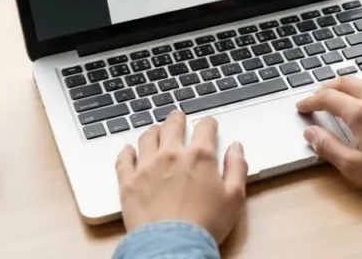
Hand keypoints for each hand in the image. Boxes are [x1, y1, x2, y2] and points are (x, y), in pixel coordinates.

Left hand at [115, 111, 247, 242]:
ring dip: (153, 131)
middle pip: (173, 126)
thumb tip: (236, 147)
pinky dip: (126, 151)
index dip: (208, 123)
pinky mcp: (128, 182)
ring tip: (156, 130)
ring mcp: (147, 167)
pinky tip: (128, 149)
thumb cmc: (205, 224)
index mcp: (200, 156)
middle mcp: (172, 155)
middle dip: (177, 119)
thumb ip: (237, 167)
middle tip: (178, 117)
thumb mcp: (234, 197)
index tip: (208, 125)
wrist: (172, 245)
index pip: (205, 128)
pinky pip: (124, 159)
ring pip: (147, 137)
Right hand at [295, 77, 361, 199]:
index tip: (302, 106)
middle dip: (327, 87)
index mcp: (361, 113)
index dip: (311, 101)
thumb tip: (311, 133)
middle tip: (318, 97)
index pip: (328, 98)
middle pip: (346, 82)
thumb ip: (328, 147)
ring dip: (351, 84)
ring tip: (343, 94)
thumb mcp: (353, 167)